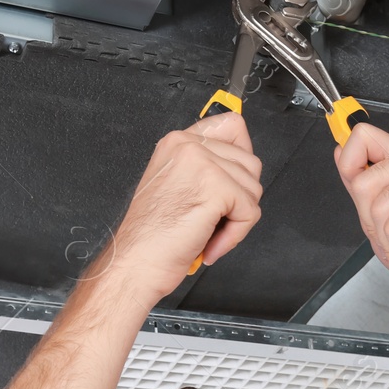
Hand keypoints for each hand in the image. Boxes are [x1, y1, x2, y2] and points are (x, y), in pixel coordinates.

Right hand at [89, 112, 262, 308]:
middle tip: (214, 219)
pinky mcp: (215, 188)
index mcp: (177, 142)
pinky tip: (210, 244)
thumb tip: (238, 167)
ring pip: (253, 188)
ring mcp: (202, 163)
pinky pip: (250, 211)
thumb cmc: (151, 236)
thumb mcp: (175, 186)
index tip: (233, 179)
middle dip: (240, 197)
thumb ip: (204, 169)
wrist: (135, 262)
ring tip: (208, 233)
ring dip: (238, 219)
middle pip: (250, 162)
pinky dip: (235, 235)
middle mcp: (188, 146)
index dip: (241, 154)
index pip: (231, 125)